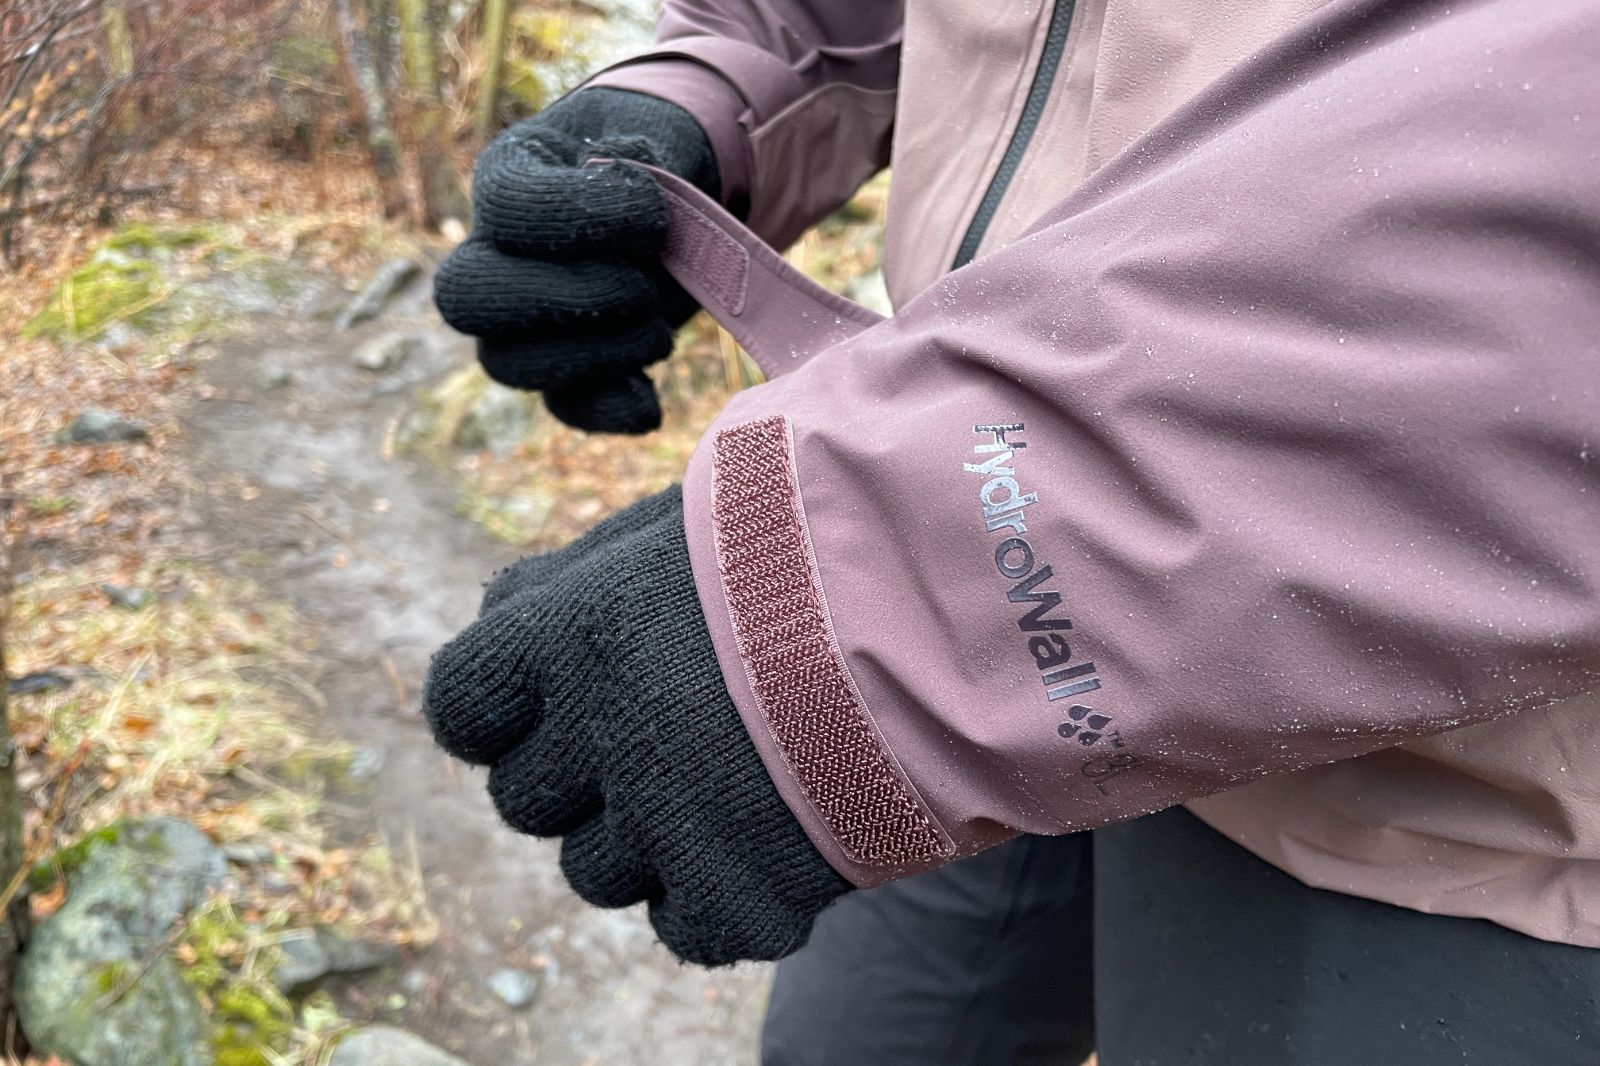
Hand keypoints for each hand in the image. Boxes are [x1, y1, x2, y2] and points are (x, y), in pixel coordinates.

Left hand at [422, 488, 849, 964]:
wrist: (946, 604)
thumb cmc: (811, 546)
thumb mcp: (679, 525)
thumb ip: (579, 572)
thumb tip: (501, 605)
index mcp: (568, 634)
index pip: (459, 704)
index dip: (498, 711)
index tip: (544, 706)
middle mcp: (596, 734)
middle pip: (524, 799)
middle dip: (579, 774)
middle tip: (662, 734)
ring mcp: (664, 826)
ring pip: (594, 872)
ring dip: (643, 836)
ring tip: (728, 777)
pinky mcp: (737, 896)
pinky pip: (682, 925)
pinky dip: (716, 890)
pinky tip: (770, 829)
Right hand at [433, 89, 719, 433]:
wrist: (673, 199)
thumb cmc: (656, 161)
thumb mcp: (656, 139)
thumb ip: (647, 162)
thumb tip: (639, 187)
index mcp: (509, 175)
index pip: (506, 205)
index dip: (583, 215)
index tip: (653, 214)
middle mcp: (492, 252)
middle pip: (467, 299)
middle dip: (569, 300)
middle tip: (642, 288)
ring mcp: (518, 319)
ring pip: (508, 363)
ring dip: (597, 355)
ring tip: (657, 331)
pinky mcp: (562, 367)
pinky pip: (561, 406)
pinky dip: (609, 408)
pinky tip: (650, 400)